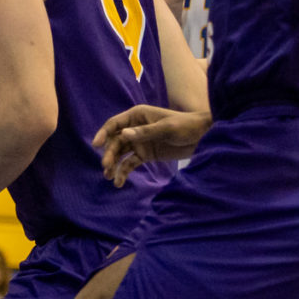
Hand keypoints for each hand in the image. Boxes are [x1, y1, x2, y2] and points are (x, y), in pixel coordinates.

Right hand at [93, 104, 210, 186]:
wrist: (203, 136)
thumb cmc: (185, 126)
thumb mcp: (167, 128)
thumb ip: (145, 132)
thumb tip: (123, 135)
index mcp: (137, 116)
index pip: (115, 124)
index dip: (103, 133)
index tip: (96, 145)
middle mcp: (134, 128)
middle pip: (116, 141)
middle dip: (110, 154)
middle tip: (106, 167)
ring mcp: (139, 142)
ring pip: (121, 153)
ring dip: (114, 164)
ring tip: (109, 177)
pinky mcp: (145, 154)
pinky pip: (131, 163)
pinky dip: (124, 171)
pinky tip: (119, 182)